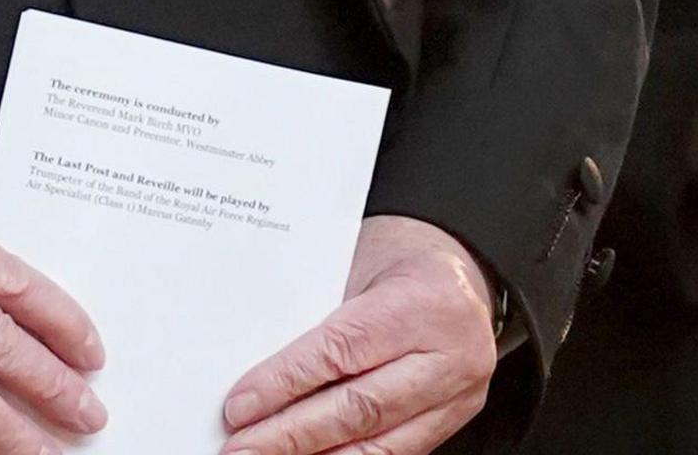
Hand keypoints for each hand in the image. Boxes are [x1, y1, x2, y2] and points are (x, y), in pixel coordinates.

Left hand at [217, 215, 502, 454]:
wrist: (456, 271)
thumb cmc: (399, 261)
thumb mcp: (357, 267)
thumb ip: (318, 321)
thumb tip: (258, 377)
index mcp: (423, 304)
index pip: (341, 351)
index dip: (284, 384)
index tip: (240, 406)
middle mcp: (450, 355)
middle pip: (359, 408)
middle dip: (292, 435)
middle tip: (242, 447)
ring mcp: (457, 394)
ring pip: (379, 444)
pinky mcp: (453, 419)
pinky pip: (395, 451)